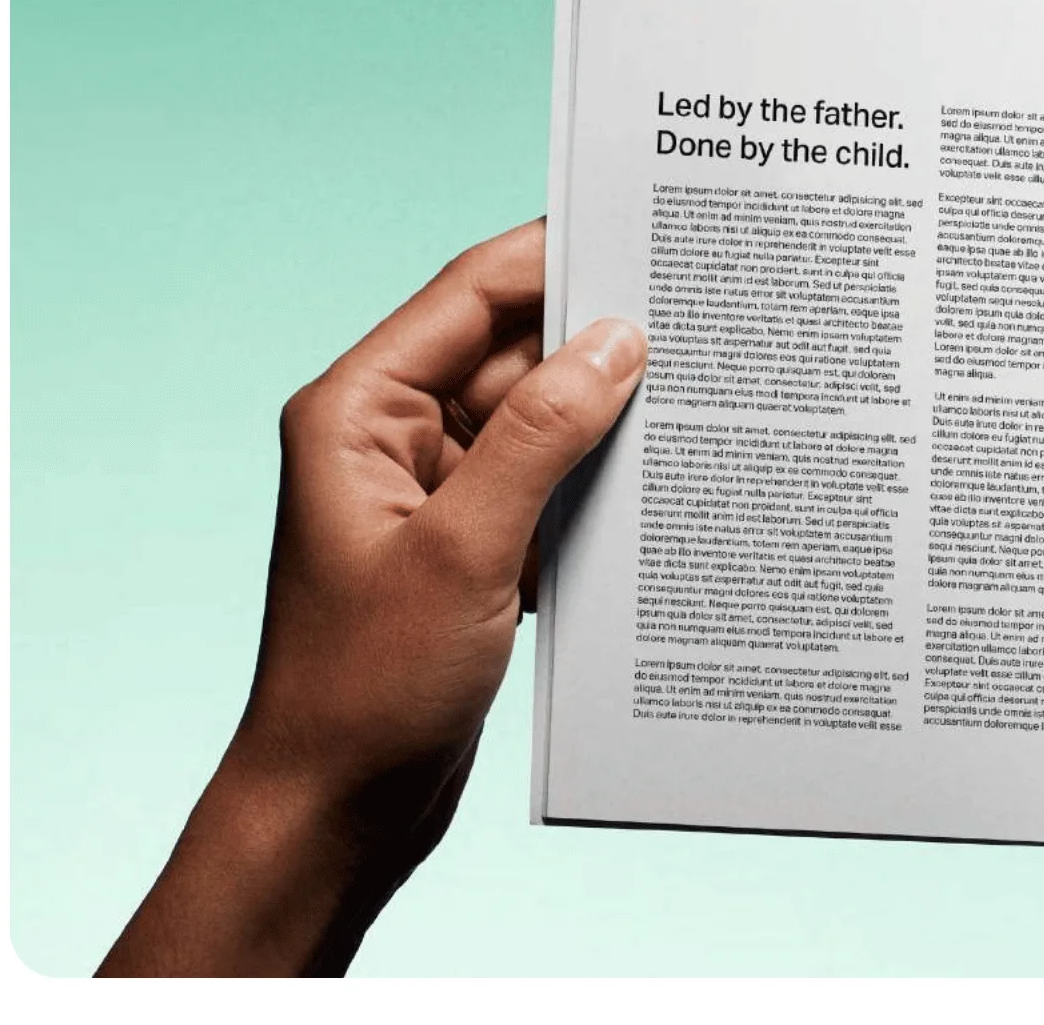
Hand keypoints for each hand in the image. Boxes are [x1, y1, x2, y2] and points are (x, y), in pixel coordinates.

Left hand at [101, 220, 646, 975]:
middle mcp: (394, 437)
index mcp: (358, 411)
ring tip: (706, 401)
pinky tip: (668, 485)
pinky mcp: (474, 546)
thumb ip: (541, 437)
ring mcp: (437, 493)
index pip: (473, 295)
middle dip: (604, 340)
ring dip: (611, 418)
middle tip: (708, 318)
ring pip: (544, 420)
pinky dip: (601, 483)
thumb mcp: (463, 552)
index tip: (646, 232)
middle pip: (516, 351)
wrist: (335, 812)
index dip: (558, 255)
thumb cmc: (365, 689)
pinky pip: (550, 484)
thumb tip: (617, 341)